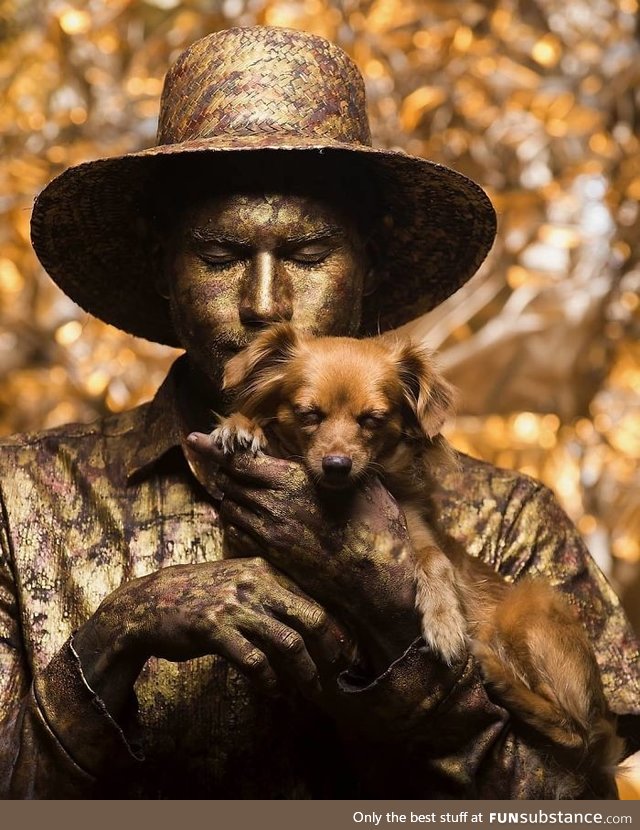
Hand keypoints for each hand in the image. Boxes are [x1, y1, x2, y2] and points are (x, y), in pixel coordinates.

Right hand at [73, 558, 352, 718]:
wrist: (147, 604)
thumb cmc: (197, 596)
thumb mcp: (236, 582)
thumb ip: (268, 594)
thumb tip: (304, 621)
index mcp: (262, 569)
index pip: (311, 599)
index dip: (332, 628)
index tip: (344, 651)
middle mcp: (253, 582)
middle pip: (310, 617)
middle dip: (330, 648)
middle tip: (338, 671)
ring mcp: (234, 605)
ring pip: (288, 642)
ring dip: (304, 670)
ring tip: (310, 687)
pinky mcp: (214, 628)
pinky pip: (254, 660)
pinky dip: (269, 680)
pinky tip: (272, 690)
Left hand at [187, 432, 420, 673]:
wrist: (375, 578)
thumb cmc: (375, 526)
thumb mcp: (359, 483)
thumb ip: (332, 466)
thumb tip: (326, 455)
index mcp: (294, 479)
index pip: (240, 460)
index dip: (215, 448)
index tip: (195, 439)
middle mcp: (275, 504)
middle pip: (229, 481)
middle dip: (224, 470)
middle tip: (220, 463)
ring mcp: (271, 533)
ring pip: (229, 507)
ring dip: (229, 496)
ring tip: (236, 489)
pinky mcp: (272, 556)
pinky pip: (237, 533)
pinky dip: (235, 521)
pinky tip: (245, 517)